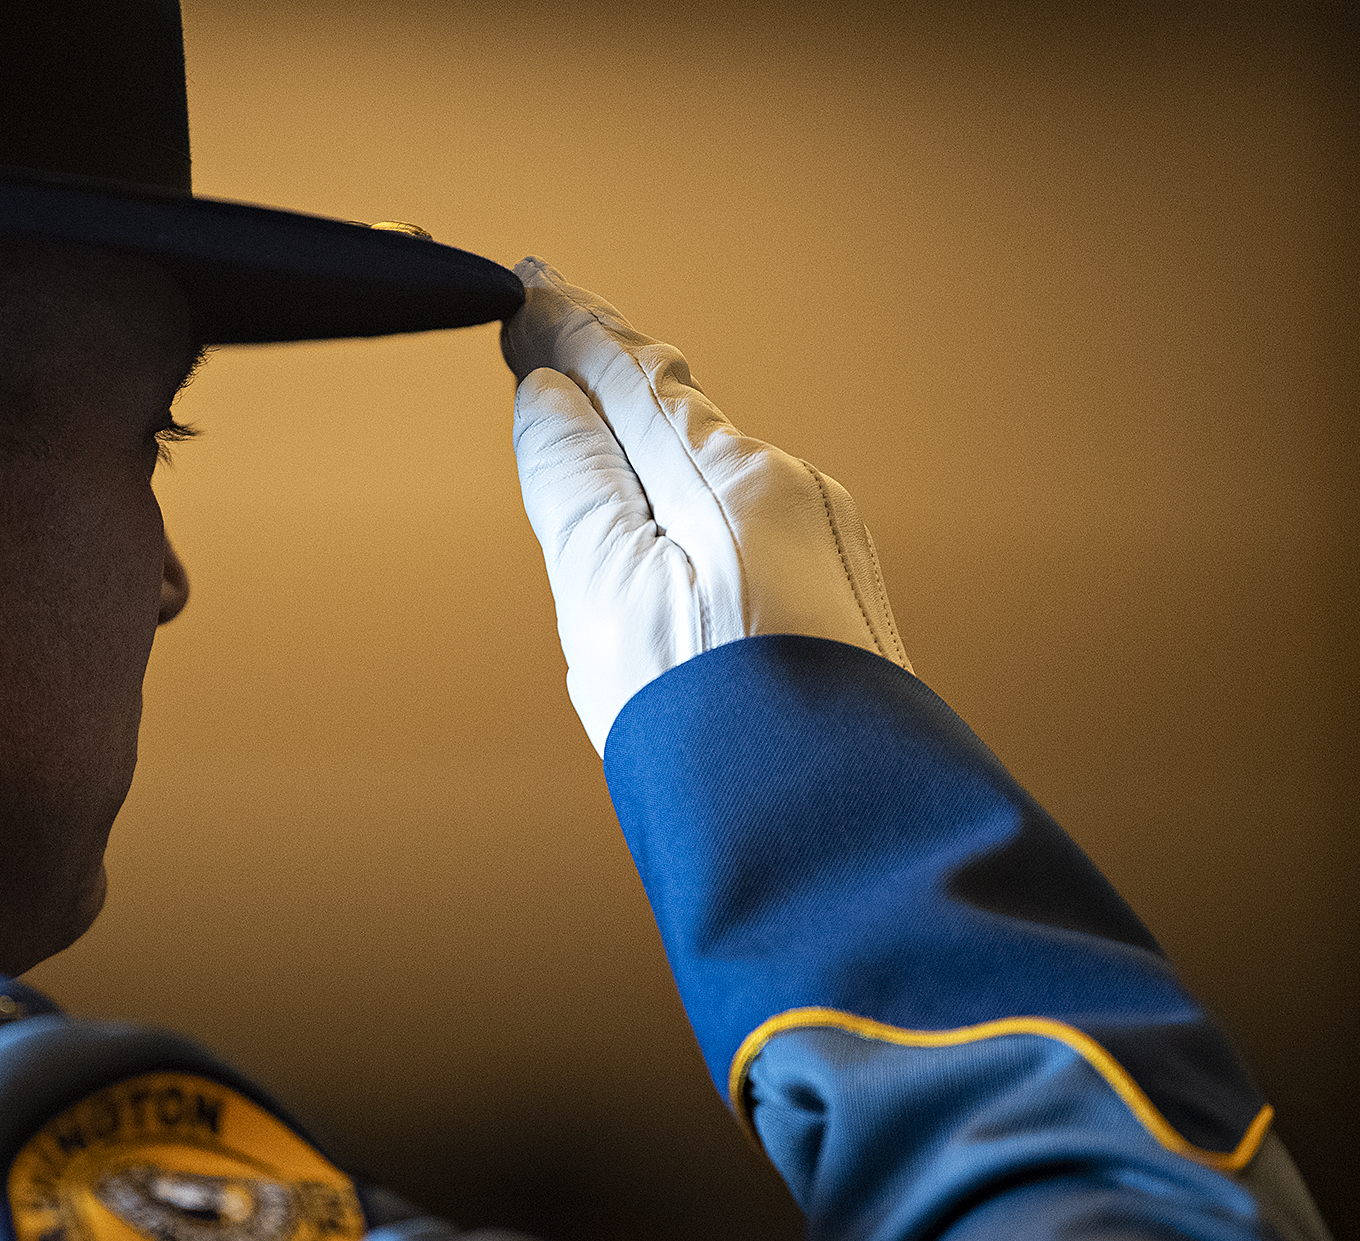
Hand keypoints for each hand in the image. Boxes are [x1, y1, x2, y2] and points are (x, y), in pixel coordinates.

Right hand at [502, 258, 911, 755]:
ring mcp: (821, 542)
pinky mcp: (832, 594)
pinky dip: (692, 488)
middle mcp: (788, 491)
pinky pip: (745, 512)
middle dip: (610, 362)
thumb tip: (549, 396)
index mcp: (729, 479)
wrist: (828, 832)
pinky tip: (673, 499)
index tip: (527, 290)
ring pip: (712, 461)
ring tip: (601, 384)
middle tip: (552, 310)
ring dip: (651, 426)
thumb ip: (574, 483)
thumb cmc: (709, 726)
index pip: (630, 376)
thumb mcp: (607, 594)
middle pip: (677, 408)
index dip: (571, 329)